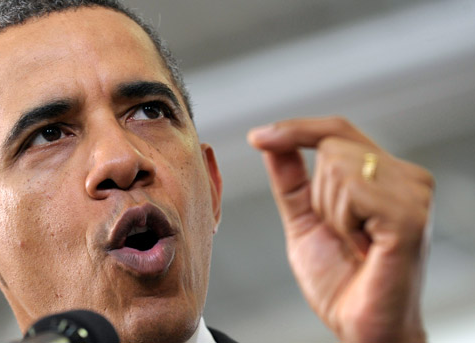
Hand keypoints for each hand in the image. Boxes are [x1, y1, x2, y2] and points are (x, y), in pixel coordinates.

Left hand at [248, 117, 432, 342]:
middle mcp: (405, 177)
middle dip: (316, 194)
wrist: (360, 324)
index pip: (337, 129)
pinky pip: (351, 190)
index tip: (258, 136)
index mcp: (382, 175)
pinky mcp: (411, 213)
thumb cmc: (340, 280)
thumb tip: (272, 140)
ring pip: (337, 164)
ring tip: (354, 242)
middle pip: (331, 145)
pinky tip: (364, 247)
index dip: (296, 129)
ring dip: (329, 211)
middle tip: (341, 233)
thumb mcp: (304, 218)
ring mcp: (413, 192)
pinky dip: (342, 222)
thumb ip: (291, 178)